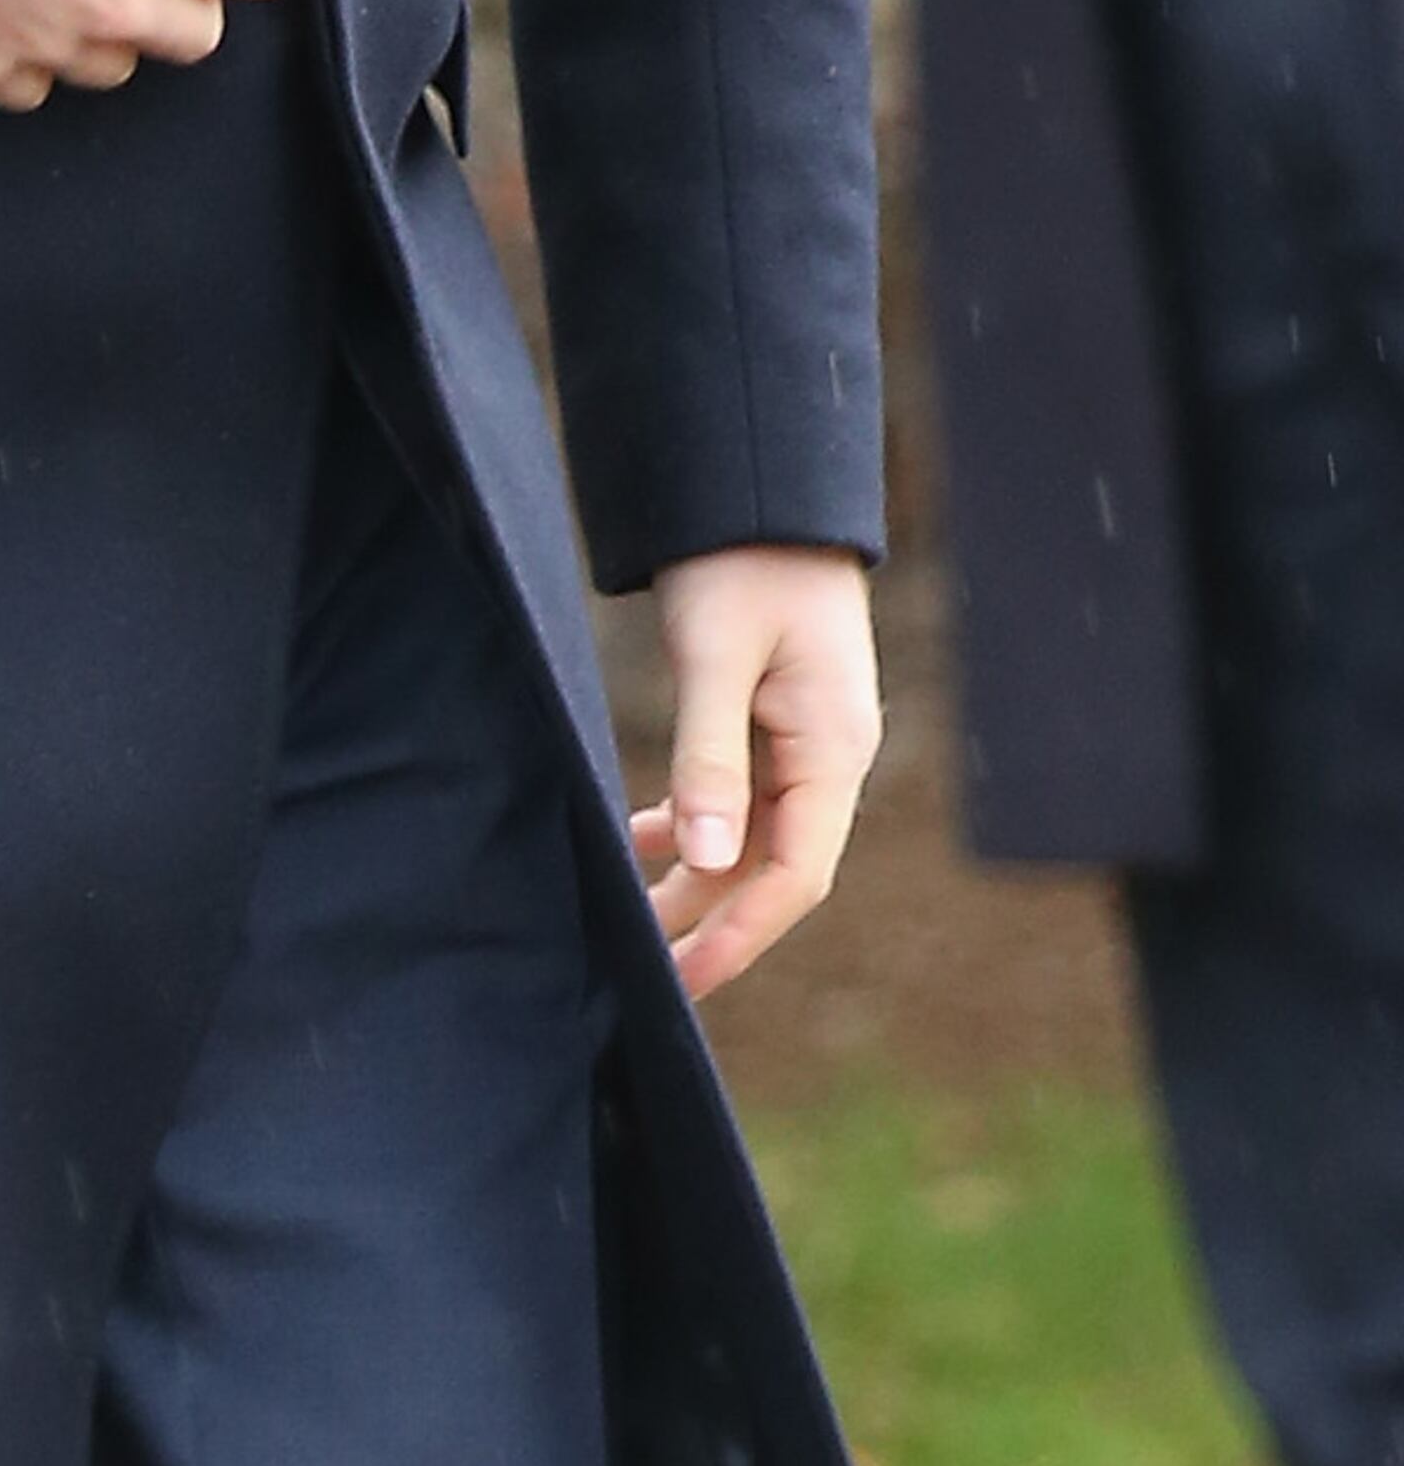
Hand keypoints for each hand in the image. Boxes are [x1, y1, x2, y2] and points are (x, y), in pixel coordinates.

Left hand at [633, 547, 879, 1001]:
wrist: (759, 486)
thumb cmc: (742, 564)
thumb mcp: (715, 660)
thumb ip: (709, 761)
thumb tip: (708, 863)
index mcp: (831, 749)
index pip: (796, 872)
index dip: (741, 932)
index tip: (684, 978)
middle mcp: (828, 755)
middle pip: (775, 866)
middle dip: (714, 922)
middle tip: (649, 975)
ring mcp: (804, 739)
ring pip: (753, 837)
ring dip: (700, 879)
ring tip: (633, 921)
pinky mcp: (774, 719)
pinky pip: (741, 797)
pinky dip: (695, 823)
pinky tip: (644, 836)